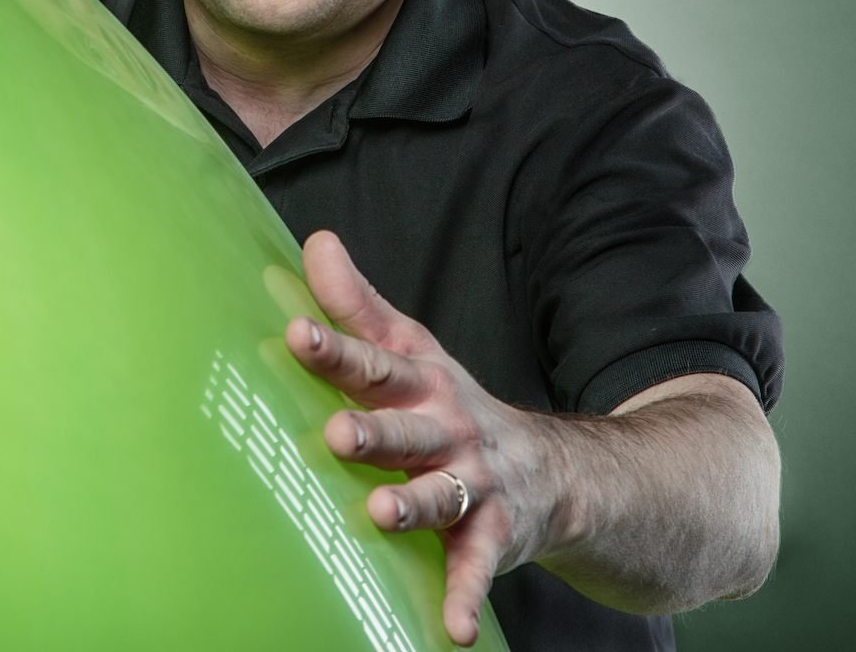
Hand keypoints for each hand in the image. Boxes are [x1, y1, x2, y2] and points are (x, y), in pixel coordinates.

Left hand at [286, 230, 557, 647]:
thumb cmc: (451, 406)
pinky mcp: (493, 536)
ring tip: (381, 514)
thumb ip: (357, 304)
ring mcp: (473, 484)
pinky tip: (451, 631)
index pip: (372, 362)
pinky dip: (466, 598)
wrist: (559, 471)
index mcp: (420, 384)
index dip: (335, 346)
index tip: (296, 333)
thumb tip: (315, 241)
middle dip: (374, 431)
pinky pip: (477, 568)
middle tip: (337, 433)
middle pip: (406, 430)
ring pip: (440, 495)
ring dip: (413, 506)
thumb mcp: (412, 350)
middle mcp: (448, 430)